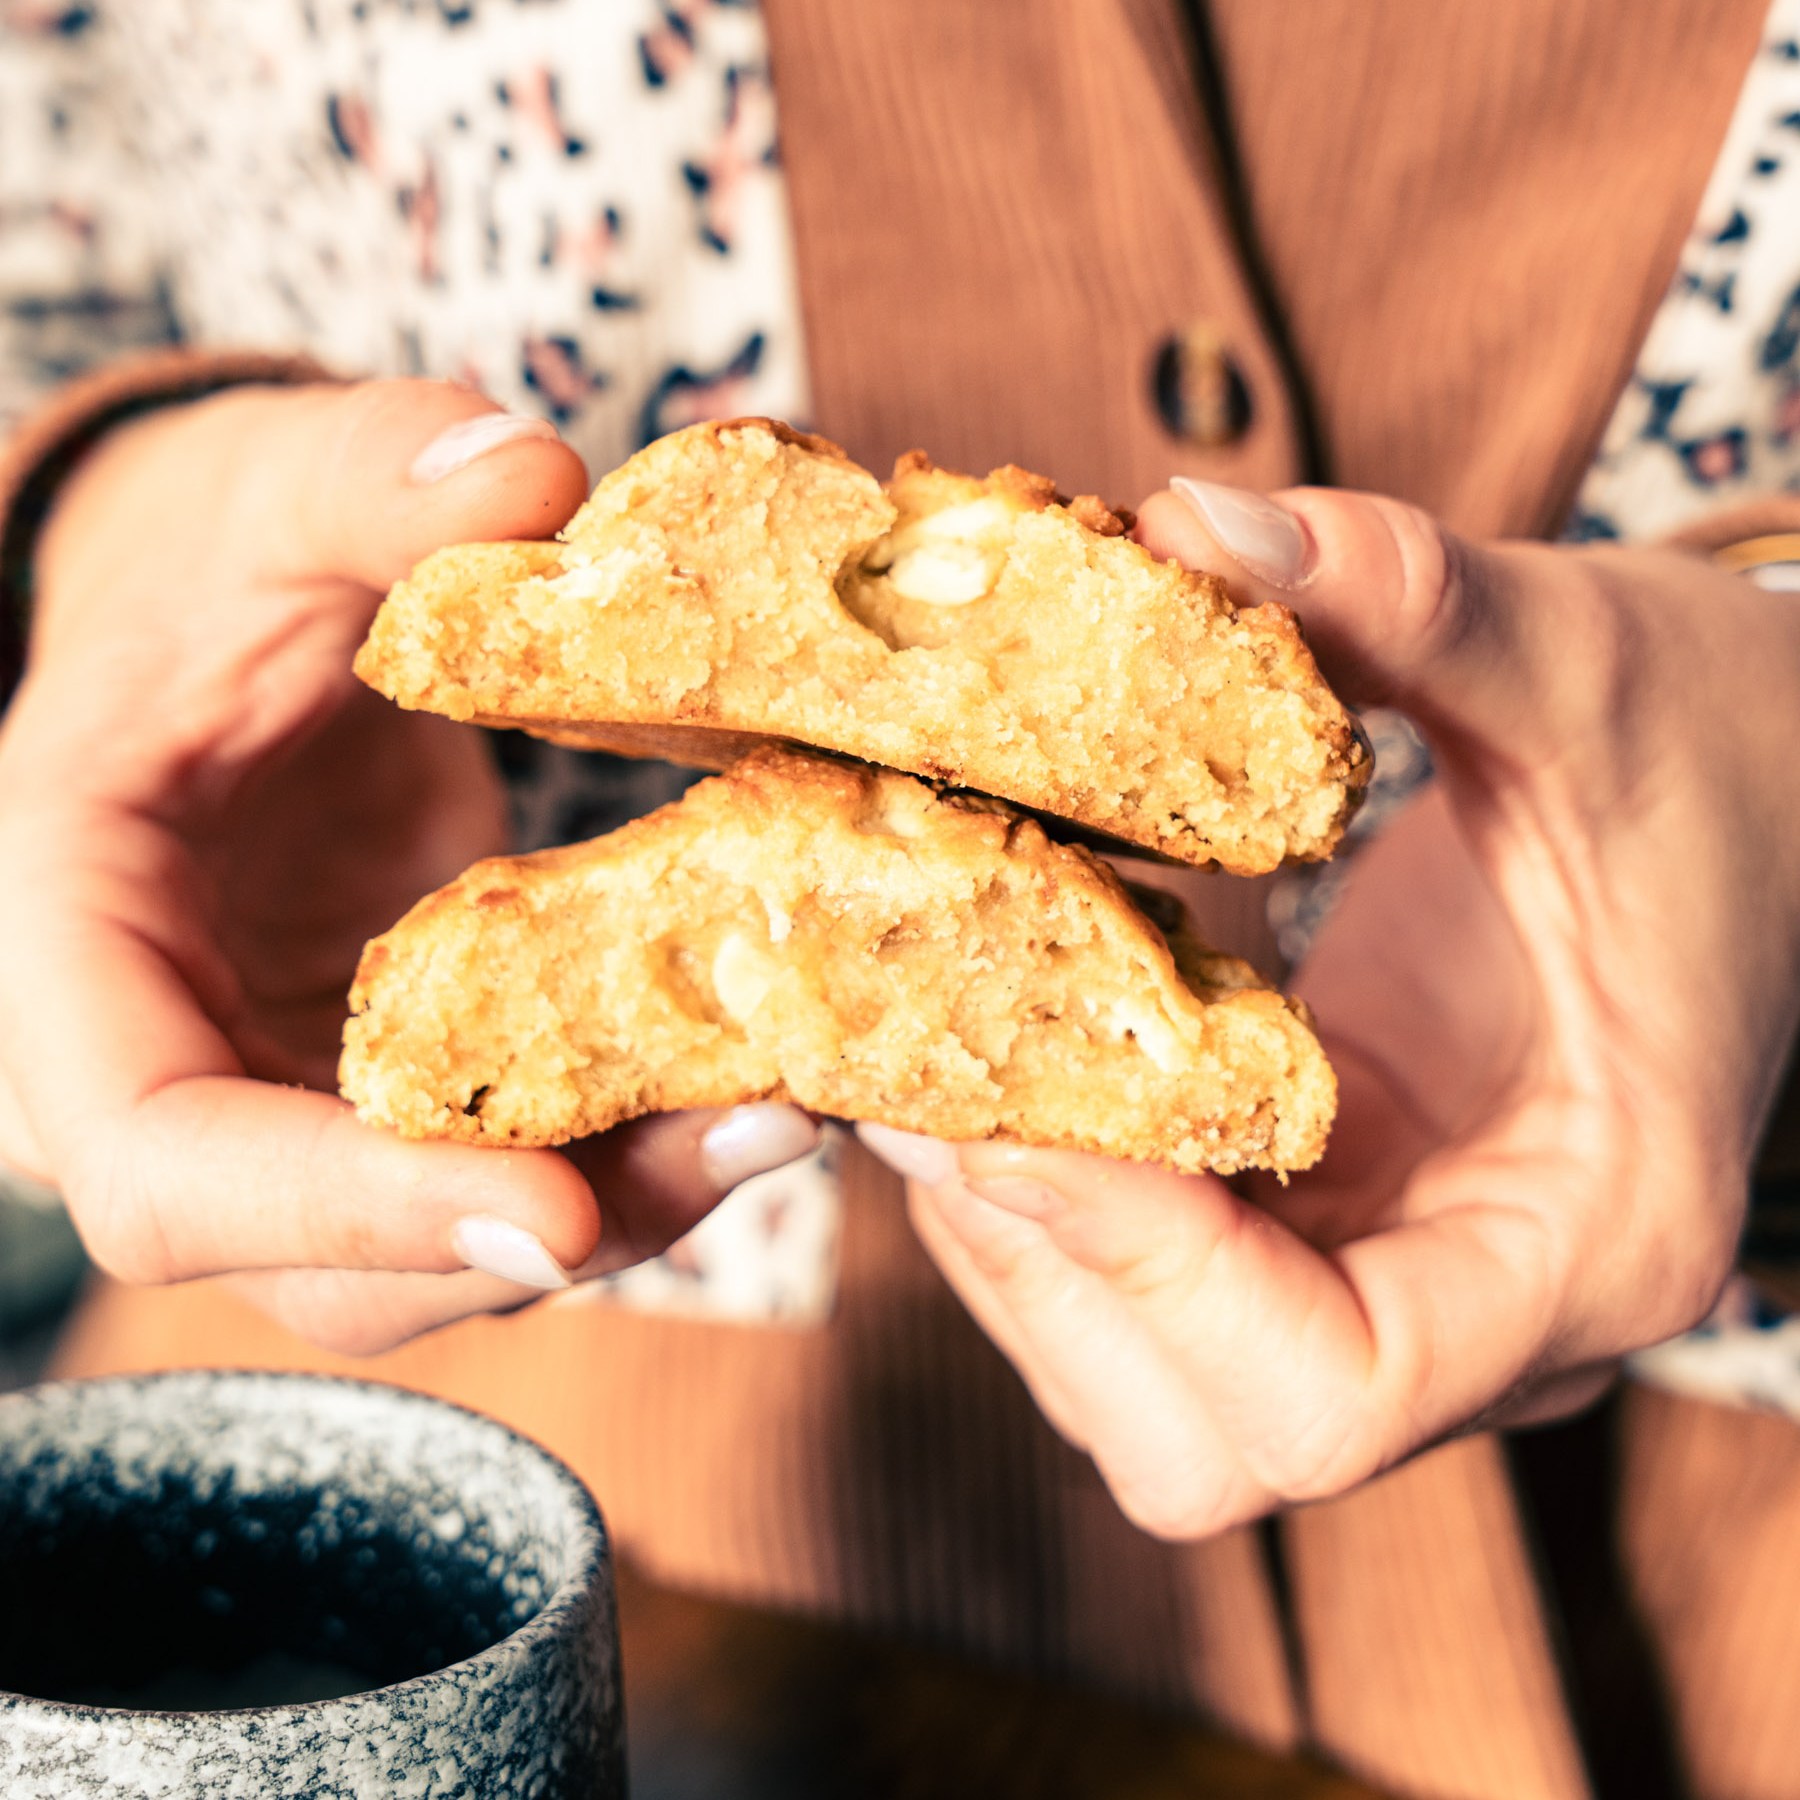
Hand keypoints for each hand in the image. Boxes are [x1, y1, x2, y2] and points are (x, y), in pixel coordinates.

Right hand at [0, 379, 814, 1352]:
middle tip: (752, 1136)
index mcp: (76, 949)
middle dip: (543, 1226)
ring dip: (621, 1205)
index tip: (555, 1210)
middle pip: (329, 1260)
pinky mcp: (390, 1073)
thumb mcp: (269, 490)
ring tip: (790, 1111)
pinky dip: (625, 1147)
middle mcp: (174, 1064)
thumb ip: (372, 476)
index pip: (163, 1168)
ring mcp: (285, 1089)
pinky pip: (501, 1159)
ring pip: (436, 1243)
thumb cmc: (209, 555)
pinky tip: (754, 1078)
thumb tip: (533, 476)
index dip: (346, 1212)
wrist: (221, 608)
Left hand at [862, 480, 1799, 1537]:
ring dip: (1015, 1243)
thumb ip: (1408, 601)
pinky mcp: (1334, 1221)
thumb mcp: (1579, 662)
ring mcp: (1402, 1276)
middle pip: (1211, 1436)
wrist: (1774, 791)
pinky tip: (998, 1057)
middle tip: (928, 1083)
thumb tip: (1197, 523)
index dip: (1145, 1269)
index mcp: (1587, 1235)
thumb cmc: (1711, 747)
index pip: (1338, 1384)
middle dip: (1042, 1269)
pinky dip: (1048, 1204)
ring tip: (924, 1061)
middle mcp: (1488, 1310)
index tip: (1012, 1104)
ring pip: (1152, 1386)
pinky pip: (1151, 1286)